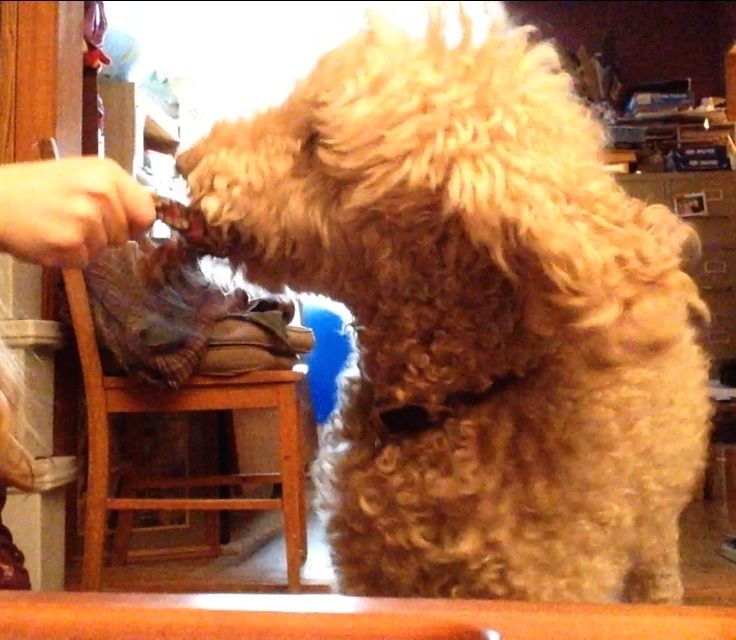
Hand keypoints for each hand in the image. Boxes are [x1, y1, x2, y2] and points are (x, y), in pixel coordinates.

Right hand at [0, 157, 155, 267]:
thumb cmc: (37, 188)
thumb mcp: (81, 176)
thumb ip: (114, 193)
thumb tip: (145, 217)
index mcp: (107, 173)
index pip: (146, 211)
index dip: (136, 224)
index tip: (123, 225)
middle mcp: (101, 193)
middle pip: (125, 235)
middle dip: (106, 235)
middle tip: (74, 220)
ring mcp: (86, 219)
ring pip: (104, 249)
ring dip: (85, 245)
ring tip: (58, 225)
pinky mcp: (69, 242)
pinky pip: (84, 261)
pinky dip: (68, 256)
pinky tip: (50, 238)